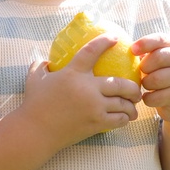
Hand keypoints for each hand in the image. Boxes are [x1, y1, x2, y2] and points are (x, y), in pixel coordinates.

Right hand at [21, 34, 142, 151]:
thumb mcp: (34, 79)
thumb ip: (41, 66)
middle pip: (121, 83)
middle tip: (136, 89)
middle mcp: (88, 88)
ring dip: (131, 105)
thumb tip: (46, 61)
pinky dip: (124, 118)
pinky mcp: (96, 123)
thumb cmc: (33, 104)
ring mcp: (94, 107)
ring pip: (123, 104)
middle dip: (133, 87)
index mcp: (74, 73)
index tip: (116, 38)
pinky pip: (118, 119)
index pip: (92, 51)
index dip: (105, 42)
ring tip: (133, 106)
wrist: (35, 132)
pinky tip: (125, 118)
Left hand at [131, 34, 169, 122]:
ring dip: (146, 84)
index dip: (144, 43)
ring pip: (157, 79)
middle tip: (142, 73)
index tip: (132, 50)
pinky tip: (149, 96)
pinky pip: (157, 97)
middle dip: (144, 67)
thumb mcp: (157, 59)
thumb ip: (144, 53)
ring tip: (147, 84)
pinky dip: (148, 98)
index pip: (159, 39)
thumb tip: (124, 52)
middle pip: (158, 58)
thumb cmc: (162, 72)